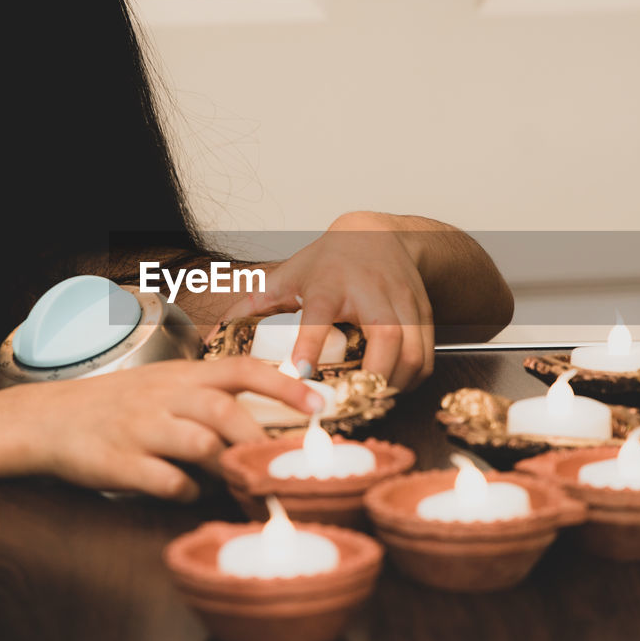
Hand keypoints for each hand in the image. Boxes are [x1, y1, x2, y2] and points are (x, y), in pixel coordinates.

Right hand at [10, 358, 322, 501]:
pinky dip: (187, 491)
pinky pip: (165, 480)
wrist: (47, 419)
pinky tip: (189, 493)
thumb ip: (211, 397)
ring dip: (227, 467)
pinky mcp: (118, 463)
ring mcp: (141, 429)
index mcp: (182, 375)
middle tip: (280, 467)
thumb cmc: (118, 405)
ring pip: (200, 445)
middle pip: (225, 411)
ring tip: (237, 482)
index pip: (242, 369)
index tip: (320, 404)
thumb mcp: (165, 385)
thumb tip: (269, 423)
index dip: (285, 385)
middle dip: (259, 440)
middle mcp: (164, 397)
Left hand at [218, 212, 434, 389]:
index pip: (320, 314)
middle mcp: (371, 294)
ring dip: (393, 387)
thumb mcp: (289, 275)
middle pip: (385, 338)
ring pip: (412, 353)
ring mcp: (403, 304)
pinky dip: (410, 381)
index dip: (310, 345)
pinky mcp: (424, 315)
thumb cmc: (332, 259)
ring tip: (370, 403)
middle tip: (349, 405)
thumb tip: (214, 337)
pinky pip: (425, 358)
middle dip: (372, 380)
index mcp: (330, 284)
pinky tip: (390, 388)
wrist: (381, 235)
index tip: (301, 373)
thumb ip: (251, 306)